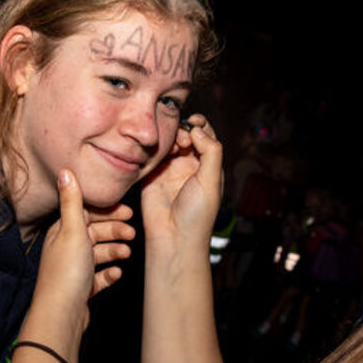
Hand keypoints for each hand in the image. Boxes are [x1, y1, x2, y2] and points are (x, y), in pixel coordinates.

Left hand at [29, 170, 134, 333]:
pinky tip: (116, 274)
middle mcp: (65, 248)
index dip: (107, 210)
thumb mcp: (72, 230)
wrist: (61, 315)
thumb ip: (72, 201)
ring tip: (126, 255)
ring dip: (114, 252)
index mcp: (62, 232)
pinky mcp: (81, 289)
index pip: (86, 213)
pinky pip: (98, 277)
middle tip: (132, 234)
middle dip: (114, 231)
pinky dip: (109, 274)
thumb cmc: (66, 273)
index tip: (127, 211)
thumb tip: (64, 170)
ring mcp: (73, 270)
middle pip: (94, 233)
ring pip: (98, 254)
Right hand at [141, 114, 222, 247]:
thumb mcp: (211, 180)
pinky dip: (153, 146)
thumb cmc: (197, 215)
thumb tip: (197, 129)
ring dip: (169, 137)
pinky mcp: (151, 175)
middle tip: (182, 140)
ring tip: (172, 146)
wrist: (173, 238)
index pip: (205, 135)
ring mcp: (169, 169)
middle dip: (183, 129)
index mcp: (207, 165)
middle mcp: (188, 164)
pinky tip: (156, 149)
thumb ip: (210, 151)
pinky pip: (150, 154)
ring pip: (168, 141)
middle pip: (185, 134)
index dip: (199, 125)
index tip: (193, 124)